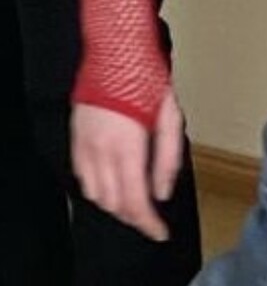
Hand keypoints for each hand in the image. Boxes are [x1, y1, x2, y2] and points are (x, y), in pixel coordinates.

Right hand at [71, 86, 183, 239]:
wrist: (115, 52)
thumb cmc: (147, 81)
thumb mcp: (170, 118)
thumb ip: (167, 159)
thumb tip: (162, 194)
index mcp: (126, 146)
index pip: (134, 201)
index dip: (147, 223)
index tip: (160, 234)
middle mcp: (100, 151)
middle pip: (114, 203)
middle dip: (134, 217)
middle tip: (152, 220)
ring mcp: (84, 146)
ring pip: (95, 195)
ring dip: (116, 206)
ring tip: (136, 205)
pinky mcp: (76, 139)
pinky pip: (82, 178)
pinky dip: (98, 190)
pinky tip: (113, 187)